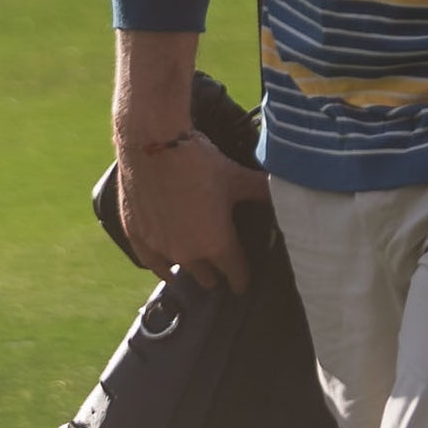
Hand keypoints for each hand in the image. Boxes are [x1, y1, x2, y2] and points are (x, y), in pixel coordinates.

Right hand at [114, 124, 276, 292]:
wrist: (153, 144)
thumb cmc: (199, 161)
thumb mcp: (237, 176)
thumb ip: (263, 190)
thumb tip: (290, 189)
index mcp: (218, 244)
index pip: (236, 274)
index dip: (242, 280)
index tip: (243, 283)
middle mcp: (189, 254)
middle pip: (208, 277)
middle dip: (217, 273)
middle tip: (222, 266)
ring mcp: (161, 247)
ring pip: (181, 270)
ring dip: (191, 268)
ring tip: (198, 265)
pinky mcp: (137, 236)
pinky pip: (152, 263)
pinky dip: (162, 267)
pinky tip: (166, 272)